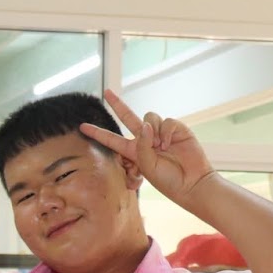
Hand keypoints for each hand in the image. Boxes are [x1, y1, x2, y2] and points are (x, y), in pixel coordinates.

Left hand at [80, 88, 216, 206]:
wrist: (190, 181)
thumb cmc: (167, 179)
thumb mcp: (146, 165)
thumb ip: (141, 145)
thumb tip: (145, 124)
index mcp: (133, 151)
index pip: (111, 139)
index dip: (97, 133)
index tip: (81, 127)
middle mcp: (145, 139)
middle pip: (127, 117)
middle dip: (117, 104)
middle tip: (106, 91)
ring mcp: (160, 132)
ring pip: (148, 117)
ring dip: (152, 131)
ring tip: (161, 147)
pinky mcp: (175, 129)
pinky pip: (165, 121)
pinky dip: (165, 132)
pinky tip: (169, 144)